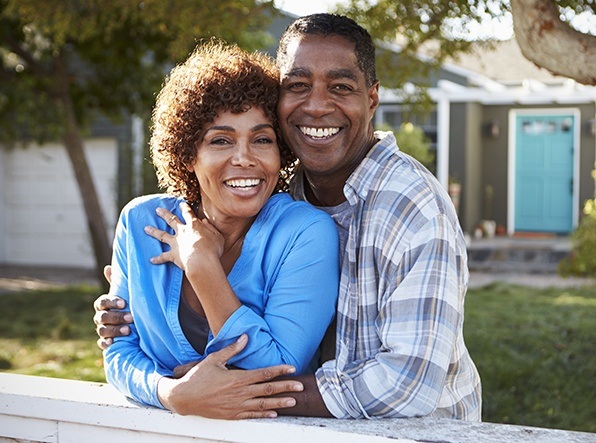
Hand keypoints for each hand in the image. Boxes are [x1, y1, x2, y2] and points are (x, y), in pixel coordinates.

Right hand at [93, 265, 131, 349]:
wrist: (131, 324)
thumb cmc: (127, 305)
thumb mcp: (124, 294)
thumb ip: (117, 283)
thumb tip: (107, 267)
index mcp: (103, 304)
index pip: (102, 302)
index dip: (112, 302)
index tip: (124, 303)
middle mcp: (100, 317)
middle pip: (103, 317)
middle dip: (117, 317)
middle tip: (131, 317)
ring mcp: (102, 329)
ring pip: (102, 330)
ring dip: (115, 330)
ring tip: (128, 330)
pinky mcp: (105, 341)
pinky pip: (101, 343)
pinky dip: (106, 343)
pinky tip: (113, 342)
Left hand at [144, 203, 223, 272]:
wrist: (202, 261)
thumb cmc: (213, 249)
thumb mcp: (217, 236)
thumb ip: (211, 228)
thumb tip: (205, 221)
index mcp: (194, 225)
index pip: (188, 213)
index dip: (185, 208)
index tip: (181, 204)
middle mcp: (182, 232)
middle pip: (171, 220)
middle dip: (164, 214)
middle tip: (157, 210)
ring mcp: (176, 243)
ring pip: (162, 235)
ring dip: (153, 231)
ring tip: (145, 228)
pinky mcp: (173, 255)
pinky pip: (163, 257)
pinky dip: (157, 259)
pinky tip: (151, 260)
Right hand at [158, 334, 303, 418]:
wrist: (184, 397)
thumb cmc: (198, 377)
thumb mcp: (214, 359)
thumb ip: (232, 348)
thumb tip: (245, 337)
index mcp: (237, 378)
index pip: (264, 374)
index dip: (279, 371)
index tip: (291, 369)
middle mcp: (240, 393)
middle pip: (268, 390)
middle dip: (286, 388)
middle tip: (300, 387)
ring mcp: (236, 405)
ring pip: (263, 404)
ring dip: (279, 402)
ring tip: (293, 401)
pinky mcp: (232, 414)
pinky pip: (252, 415)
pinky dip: (264, 414)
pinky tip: (274, 413)